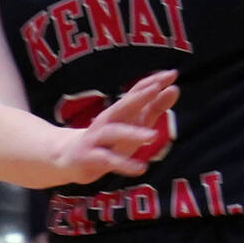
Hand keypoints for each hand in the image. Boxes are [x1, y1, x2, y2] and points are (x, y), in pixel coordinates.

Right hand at [51, 70, 178, 182]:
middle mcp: (106, 120)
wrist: (68, 157)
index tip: (172, 73)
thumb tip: (175, 88)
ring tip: (154, 136)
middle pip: (122, 105)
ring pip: (113, 133)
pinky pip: (108, 160)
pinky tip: (141, 168)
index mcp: (119, 110)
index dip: (153, 82)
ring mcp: (95, 138)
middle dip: (139, 97)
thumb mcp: (132, 124)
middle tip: (158, 88)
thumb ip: (154, 108)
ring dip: (133, 133)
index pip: (135, 92)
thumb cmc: (107, 139)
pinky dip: (124, 164)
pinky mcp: (89, 157)